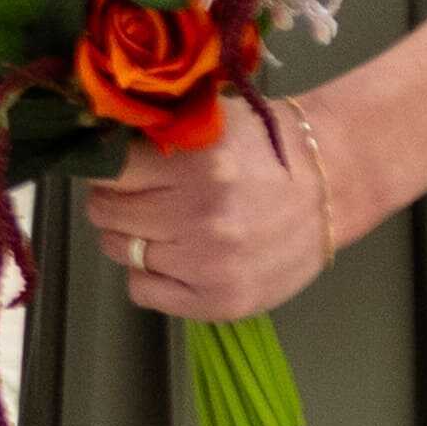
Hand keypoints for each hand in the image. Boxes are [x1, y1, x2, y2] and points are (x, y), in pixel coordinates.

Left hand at [91, 80, 372, 324]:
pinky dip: (149, 275)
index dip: (106, 169)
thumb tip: (93, 148)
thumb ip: (155, 138)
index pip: (108, 173)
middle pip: (106, 213)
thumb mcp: (212, 125)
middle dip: (116, 202)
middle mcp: (199, 217)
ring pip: (120, 251)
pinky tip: (177, 258)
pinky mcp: (220, 300)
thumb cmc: (268, 149)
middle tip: (143, 196)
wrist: (333, 184)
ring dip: (134, 237)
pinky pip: (142, 291)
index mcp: (196, 165)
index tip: (117, 168)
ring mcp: (208, 264)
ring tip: (168, 225)